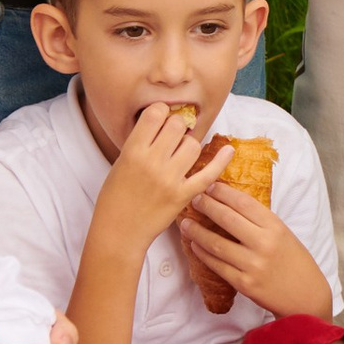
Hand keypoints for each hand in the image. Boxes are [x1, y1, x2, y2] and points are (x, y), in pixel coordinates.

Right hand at [95, 102, 222, 256]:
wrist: (118, 231)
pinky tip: (228, 150)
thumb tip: (163, 120)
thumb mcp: (120, 163)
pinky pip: (208, 173)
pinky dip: (221, 161)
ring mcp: (169, 179)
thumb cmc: (115, 197)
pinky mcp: (183, 196)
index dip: (161, 112)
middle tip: (171, 138)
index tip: (160, 120)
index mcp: (132, 151)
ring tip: (180, 155)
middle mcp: (152, 162)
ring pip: (193, 145)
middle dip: (176, 127)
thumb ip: (140, 142)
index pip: (156, 113)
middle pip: (177, 125)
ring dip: (188, 146)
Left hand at [185, 181, 329, 319]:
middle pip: (227, 218)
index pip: (243, 202)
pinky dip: (203, 254)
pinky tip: (195, 245)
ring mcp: (253, 265)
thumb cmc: (294, 262)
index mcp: (275, 227)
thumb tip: (230, 204)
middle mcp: (264, 243)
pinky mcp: (245, 284)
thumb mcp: (284, 234)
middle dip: (206, 206)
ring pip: (216, 244)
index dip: (223, 192)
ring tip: (185, 223)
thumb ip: (260, 221)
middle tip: (193, 199)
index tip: (210, 186)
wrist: (305, 296)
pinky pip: (218, 266)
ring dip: (197, 232)